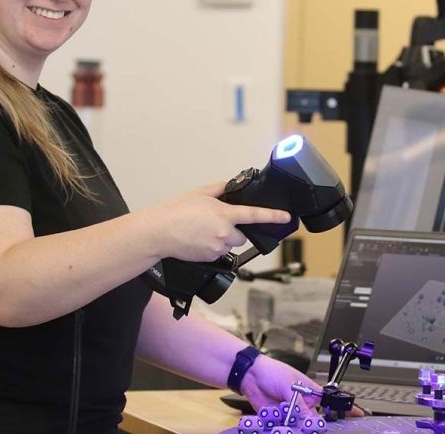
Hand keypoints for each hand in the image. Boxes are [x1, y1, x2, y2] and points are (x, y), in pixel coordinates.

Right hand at [148, 182, 289, 262]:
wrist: (159, 232)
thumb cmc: (176, 212)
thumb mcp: (199, 193)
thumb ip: (220, 189)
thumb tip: (231, 186)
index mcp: (224, 214)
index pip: (254, 215)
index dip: (273, 216)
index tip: (285, 217)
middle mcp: (224, 233)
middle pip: (243, 235)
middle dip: (235, 230)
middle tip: (217, 223)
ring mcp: (217, 248)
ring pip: (230, 244)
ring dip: (223, 238)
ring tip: (203, 231)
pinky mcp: (210, 259)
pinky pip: (219, 253)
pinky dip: (213, 247)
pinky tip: (199, 239)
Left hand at [239, 355, 363, 417]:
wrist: (250, 375)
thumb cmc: (273, 372)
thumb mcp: (290, 386)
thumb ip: (300, 406)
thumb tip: (310, 421)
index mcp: (312, 393)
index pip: (332, 403)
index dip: (345, 410)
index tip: (359, 416)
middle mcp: (303, 405)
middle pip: (315, 422)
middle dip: (314, 428)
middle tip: (309, 427)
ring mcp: (291, 413)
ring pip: (300, 428)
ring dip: (297, 429)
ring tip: (289, 424)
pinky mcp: (278, 420)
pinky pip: (285, 429)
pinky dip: (283, 430)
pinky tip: (280, 427)